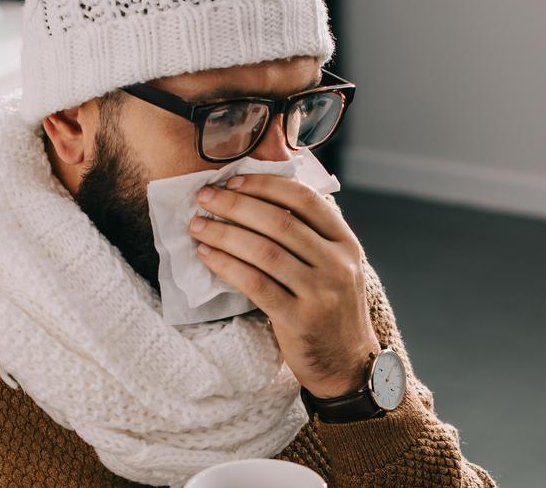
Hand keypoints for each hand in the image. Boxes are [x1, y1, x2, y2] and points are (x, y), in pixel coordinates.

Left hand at [190, 174, 378, 397]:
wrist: (347, 365)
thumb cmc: (331, 310)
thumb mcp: (336, 266)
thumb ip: (311, 236)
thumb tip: (260, 199)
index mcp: (346, 243)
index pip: (304, 199)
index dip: (265, 185)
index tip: (233, 181)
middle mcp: (337, 264)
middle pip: (279, 222)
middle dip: (236, 205)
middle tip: (204, 198)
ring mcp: (320, 292)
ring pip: (264, 251)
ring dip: (224, 234)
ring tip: (198, 226)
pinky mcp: (299, 319)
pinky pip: (255, 284)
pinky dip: (227, 266)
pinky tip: (207, 256)